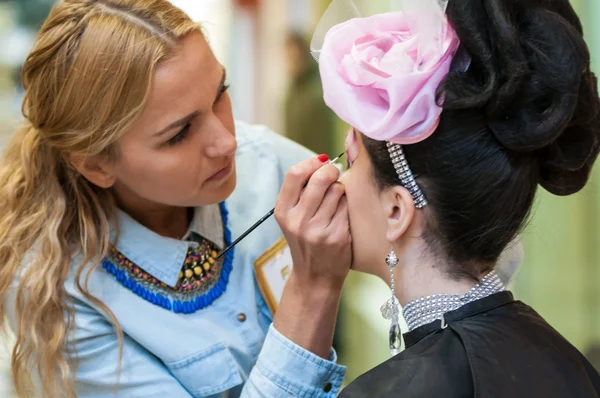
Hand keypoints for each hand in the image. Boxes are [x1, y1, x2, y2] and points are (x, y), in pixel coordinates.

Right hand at [272, 155, 350, 357]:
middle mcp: (297, 220)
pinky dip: (347, 207)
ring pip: (338, 190)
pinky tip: (341, 217)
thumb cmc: (306, 239)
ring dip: (340, 191)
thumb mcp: (292, 217)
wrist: (315, 276)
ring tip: (335, 202)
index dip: (311, 163)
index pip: (295, 173)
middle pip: (320, 178)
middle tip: (334, 175)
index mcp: (282, 211)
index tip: (320, 163)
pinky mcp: (337, 236)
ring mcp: (317, 229)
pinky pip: (348, 206)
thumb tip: (323, 161)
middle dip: (331, 171)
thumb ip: (301, 191)